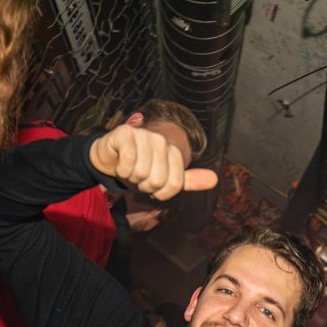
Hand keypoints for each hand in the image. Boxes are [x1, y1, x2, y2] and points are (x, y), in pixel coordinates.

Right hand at [89, 125, 216, 200]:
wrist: (111, 157)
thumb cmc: (139, 169)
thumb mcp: (165, 178)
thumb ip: (188, 181)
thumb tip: (215, 180)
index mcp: (173, 152)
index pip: (175, 184)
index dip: (161, 193)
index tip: (153, 187)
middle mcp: (161, 141)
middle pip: (158, 180)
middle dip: (145, 186)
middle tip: (138, 179)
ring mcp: (143, 135)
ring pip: (141, 172)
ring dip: (131, 178)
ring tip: (129, 170)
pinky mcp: (126, 133)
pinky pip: (128, 162)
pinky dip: (121, 170)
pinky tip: (120, 163)